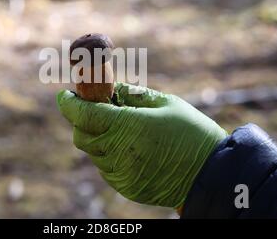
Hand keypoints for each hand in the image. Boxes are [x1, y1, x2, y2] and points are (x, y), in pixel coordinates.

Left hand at [57, 82, 227, 207]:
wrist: (211, 173)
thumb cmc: (192, 132)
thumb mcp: (166, 103)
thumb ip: (134, 95)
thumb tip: (112, 89)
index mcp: (127, 125)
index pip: (84, 114)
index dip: (70, 104)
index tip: (65, 95)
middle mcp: (118, 151)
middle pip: (81, 136)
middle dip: (82, 121)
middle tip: (95, 111)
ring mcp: (121, 172)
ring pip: (93, 153)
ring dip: (97, 139)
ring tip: (120, 130)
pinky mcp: (126, 187)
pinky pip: (106, 169)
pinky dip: (109, 156)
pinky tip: (129, 149)